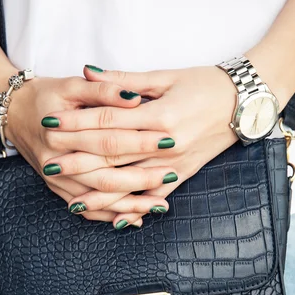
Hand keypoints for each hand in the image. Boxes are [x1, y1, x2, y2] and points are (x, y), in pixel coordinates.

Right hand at [6, 75, 168, 224]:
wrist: (14, 114)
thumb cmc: (47, 96)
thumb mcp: (72, 85)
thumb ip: (104, 89)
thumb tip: (135, 98)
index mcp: (61, 132)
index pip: (108, 140)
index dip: (139, 141)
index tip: (168, 141)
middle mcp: (57, 161)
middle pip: (105, 176)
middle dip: (141, 179)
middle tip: (171, 176)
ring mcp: (57, 181)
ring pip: (98, 200)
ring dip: (130, 205)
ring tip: (161, 205)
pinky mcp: (58, 190)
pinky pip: (87, 211)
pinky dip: (111, 216)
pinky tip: (136, 219)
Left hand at [49, 65, 237, 226]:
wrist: (245, 104)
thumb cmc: (206, 84)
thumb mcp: (166, 76)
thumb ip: (124, 82)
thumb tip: (87, 73)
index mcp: (158, 114)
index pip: (108, 121)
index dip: (76, 124)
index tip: (51, 126)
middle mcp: (165, 144)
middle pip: (113, 154)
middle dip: (78, 160)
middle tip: (49, 165)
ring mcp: (174, 164)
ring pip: (131, 182)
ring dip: (100, 193)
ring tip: (72, 202)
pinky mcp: (183, 175)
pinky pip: (155, 197)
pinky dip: (135, 209)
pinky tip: (115, 221)